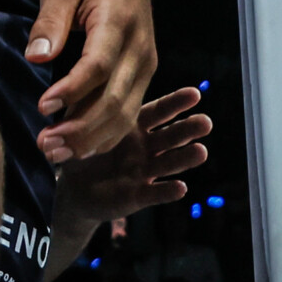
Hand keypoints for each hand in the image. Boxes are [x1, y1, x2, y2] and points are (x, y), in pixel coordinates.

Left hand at [26, 0, 157, 163]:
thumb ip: (50, 21)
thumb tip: (35, 56)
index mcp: (118, 22)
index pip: (98, 66)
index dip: (72, 91)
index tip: (43, 107)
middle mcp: (139, 49)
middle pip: (115, 100)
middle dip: (80, 129)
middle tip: (45, 145)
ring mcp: (146, 66)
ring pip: (125, 114)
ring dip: (92, 140)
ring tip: (57, 154)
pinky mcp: (145, 77)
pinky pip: (130, 114)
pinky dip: (106, 136)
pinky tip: (80, 148)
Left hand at [51, 85, 211, 263]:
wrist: (76, 191)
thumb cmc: (83, 151)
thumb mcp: (84, 128)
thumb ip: (88, 111)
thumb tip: (76, 86)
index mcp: (134, 125)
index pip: (158, 111)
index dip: (176, 103)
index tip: (195, 93)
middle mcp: (145, 147)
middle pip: (171, 136)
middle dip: (189, 129)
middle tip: (206, 122)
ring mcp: (144, 171)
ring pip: (168, 163)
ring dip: (185, 158)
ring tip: (201, 152)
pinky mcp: (138, 196)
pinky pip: (154, 193)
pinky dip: (167, 191)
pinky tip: (181, 187)